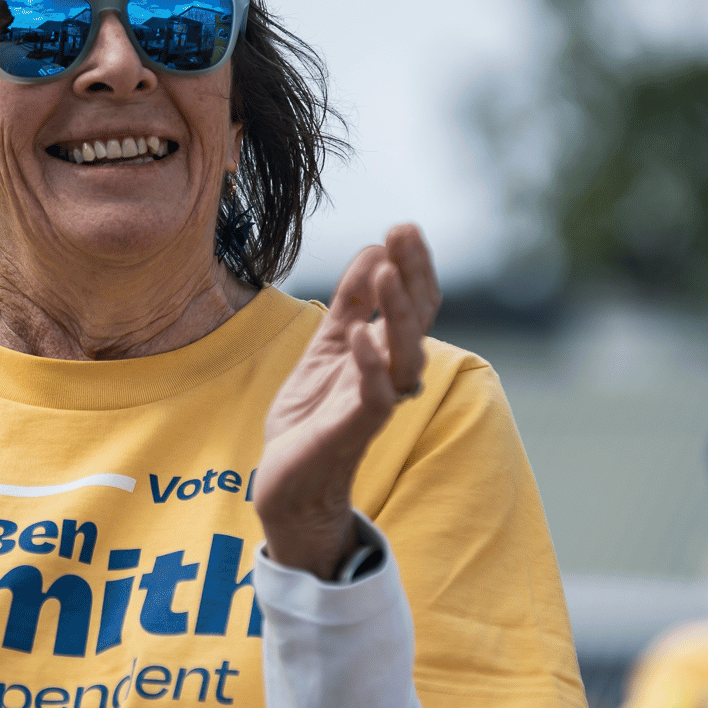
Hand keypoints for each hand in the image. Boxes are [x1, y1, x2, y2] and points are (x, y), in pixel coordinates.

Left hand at [254, 225, 440, 578]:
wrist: (290, 481)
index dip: (411, 265)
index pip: (412, 302)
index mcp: (384, 352)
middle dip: (412, 275)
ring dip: (397, 311)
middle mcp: (390, 375)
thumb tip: (373, 250)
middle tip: (405, 231)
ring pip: (404, 355)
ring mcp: (375, 403)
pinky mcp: (354, 430)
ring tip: (387, 270)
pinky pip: (374, 397)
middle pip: (417, 320)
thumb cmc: (313, 415)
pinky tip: (361, 334)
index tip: (403, 226)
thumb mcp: (327, 346)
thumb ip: (350, 303)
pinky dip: (370, 365)